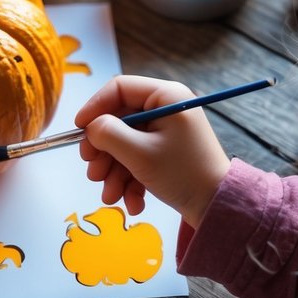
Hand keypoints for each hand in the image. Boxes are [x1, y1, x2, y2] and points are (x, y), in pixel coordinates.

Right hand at [74, 76, 229, 227]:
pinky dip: (130, 180)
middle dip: (104, 151)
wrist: (218, 209)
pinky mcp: (167, 153)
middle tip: (93, 172)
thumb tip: (90, 127)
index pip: (119, 88)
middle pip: (119, 120)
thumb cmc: (182, 174)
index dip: (95, 107)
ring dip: (114, 172)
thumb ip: (108, 134)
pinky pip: (138, 158)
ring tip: (111, 197)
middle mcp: (167, 108)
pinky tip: (132, 202)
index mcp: (166, 96)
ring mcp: (167, 132)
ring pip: (126, 144)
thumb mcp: (139, 153)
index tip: (78, 130)